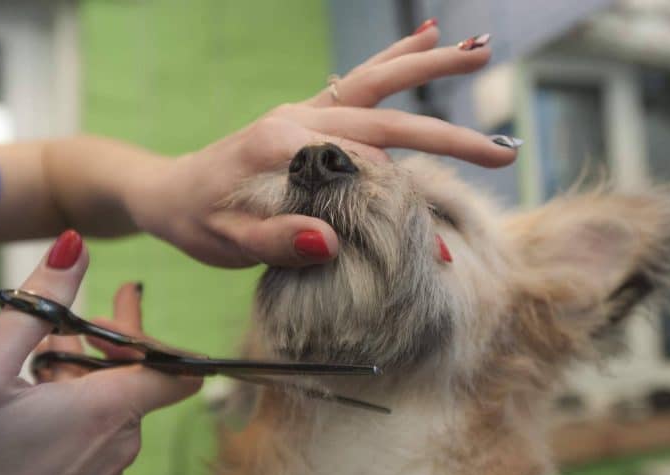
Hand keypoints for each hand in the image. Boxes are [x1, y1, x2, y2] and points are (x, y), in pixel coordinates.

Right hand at [0, 230, 199, 474]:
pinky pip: (96, 428)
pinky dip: (77, 399)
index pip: (179, 369)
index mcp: (111, 410)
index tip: (125, 305)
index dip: (155, 335)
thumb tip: (74, 246)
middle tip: (100, 305)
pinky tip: (41, 385)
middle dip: (114, 339)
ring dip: (88, 367)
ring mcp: (103, 468)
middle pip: (140, 378)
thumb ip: (37, 307)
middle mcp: (120, 442)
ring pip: (113, 402)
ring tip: (54, 341)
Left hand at [129, 24, 516, 267]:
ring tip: (480, 46)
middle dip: (448, 132)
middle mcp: (298, 118)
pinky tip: (427, 36)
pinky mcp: (307, 114)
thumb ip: (275, 241)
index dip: (403, 203)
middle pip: (385, 113)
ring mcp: (304, 110)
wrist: (167, 192)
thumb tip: (331, 243)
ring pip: (377, 82)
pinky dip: (394, 60)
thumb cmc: (196, 219)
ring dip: (429, 65)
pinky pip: (358, 81)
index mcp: (282, 145)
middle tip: (502, 150)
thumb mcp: (226, 241)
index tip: (436, 242)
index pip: (360, 167)